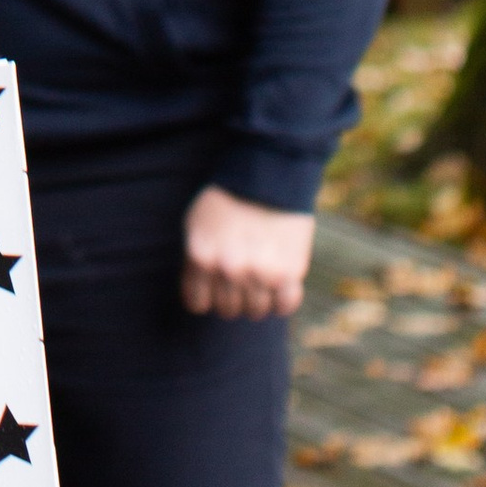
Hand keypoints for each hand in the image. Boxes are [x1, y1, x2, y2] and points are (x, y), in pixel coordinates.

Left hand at [180, 184, 314, 319]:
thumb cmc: (225, 201)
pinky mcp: (290, 272)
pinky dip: (282, 299)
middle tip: (237, 275)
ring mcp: (261, 273)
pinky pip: (284, 305)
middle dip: (230, 296)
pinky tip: (278, 283)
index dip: (204, 295)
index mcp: (201, 257)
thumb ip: (194, 263)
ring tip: (258, 274)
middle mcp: (230, 269)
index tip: (212, 284)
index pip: (198, 304)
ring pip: (256, 311)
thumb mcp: (196, 225)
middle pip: (228, 309)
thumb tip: (198, 300)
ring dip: (256, 297)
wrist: (267, 175)